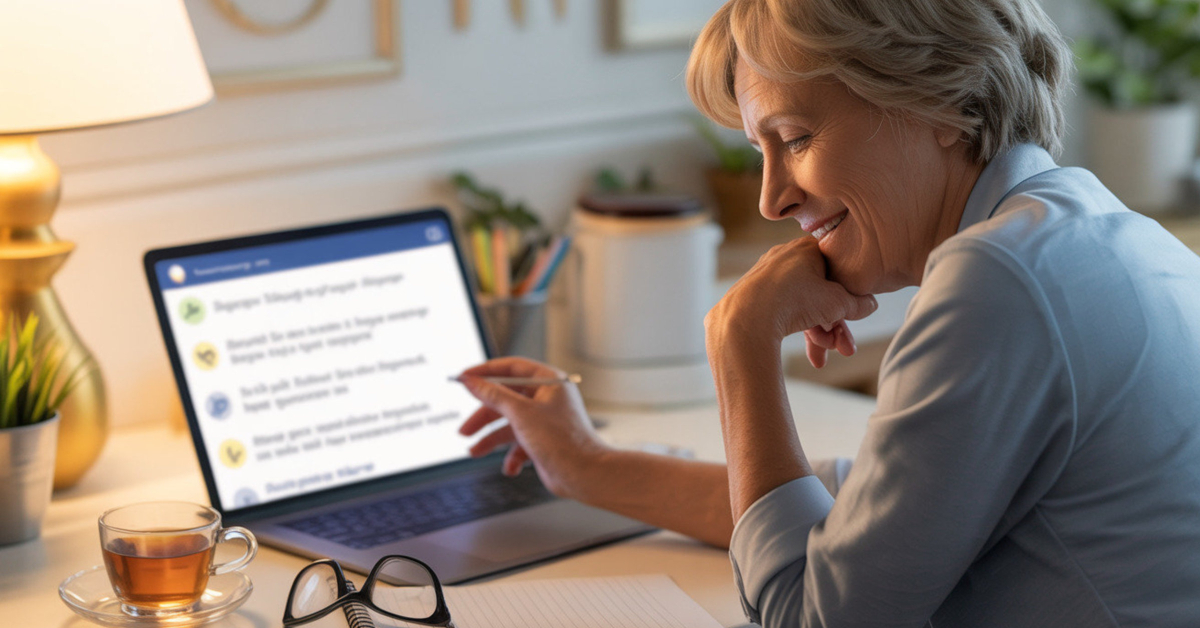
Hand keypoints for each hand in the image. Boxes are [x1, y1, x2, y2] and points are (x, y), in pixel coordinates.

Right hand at [456, 357, 604, 497]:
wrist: (584, 475)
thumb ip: (493, 395)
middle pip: (505, 399)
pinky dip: (511, 456)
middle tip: (464, 427)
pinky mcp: (543, 441)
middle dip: (483, 415)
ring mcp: (544, 420)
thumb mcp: (521, 413)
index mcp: (548, 382)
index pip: (511, 368)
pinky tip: (511, 467)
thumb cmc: (563, 441)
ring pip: (509, 424)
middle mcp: (547, 398)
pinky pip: (518, 443)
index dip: (485, 372)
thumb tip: (472, 381)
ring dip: (491, 439)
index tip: (464, 378)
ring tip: (474, 451)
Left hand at [706, 237, 876, 358]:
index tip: (853, 320)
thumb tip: (870, 305)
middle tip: (844, 350)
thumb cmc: (794, 301)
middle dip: (834, 326)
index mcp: (807, 248)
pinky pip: (782, 308)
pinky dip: (796, 328)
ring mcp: (767, 275)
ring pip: (802, 304)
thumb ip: (858, 304)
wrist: (745, 317)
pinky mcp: (753, 294)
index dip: (848, 299)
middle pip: (820, 293)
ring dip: (817, 333)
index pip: (837, 271)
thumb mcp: (836, 303)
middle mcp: (785, 257)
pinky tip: (806, 350)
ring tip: (822, 358)